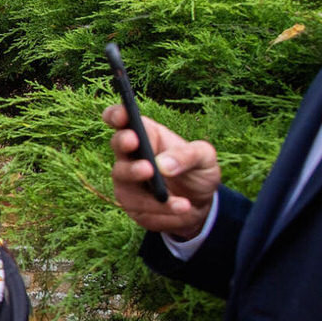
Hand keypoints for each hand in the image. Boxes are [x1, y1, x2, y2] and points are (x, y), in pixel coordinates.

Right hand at [103, 103, 221, 238]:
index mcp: (147, 135)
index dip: (117, 114)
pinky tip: (182, 206)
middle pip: (116, 143)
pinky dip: (162, 207)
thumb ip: (188, 155)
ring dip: (138, 177)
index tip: (122, 115)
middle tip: (134, 142)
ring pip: (123, 176)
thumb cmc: (198, 173)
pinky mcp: (131, 203)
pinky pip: (139, 204)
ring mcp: (127, 179)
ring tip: (163, 188)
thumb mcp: (204, 158)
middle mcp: (131, 155)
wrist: (200, 206)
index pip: (122, 119)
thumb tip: (163, 164)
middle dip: (123, 142)